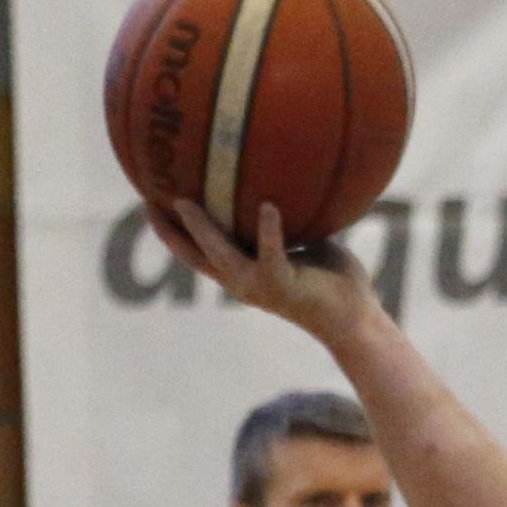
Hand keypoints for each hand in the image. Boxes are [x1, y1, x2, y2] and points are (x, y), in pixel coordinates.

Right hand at [155, 198, 387, 352]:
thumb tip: (284, 185)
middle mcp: (242, 282)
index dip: (171, 232)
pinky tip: (267, 207)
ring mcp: (259, 285)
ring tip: (186, 201)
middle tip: (149, 201)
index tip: (151, 205)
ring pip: (220, 254)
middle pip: (193, 255)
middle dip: (169, 230)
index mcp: (242, 274)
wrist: (357, 321)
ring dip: (202, 228)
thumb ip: (290, 222)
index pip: (196, 253)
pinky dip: (269, 230)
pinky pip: (272, 253)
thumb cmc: (334, 283)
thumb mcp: (304, 244)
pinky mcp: (282, 285)